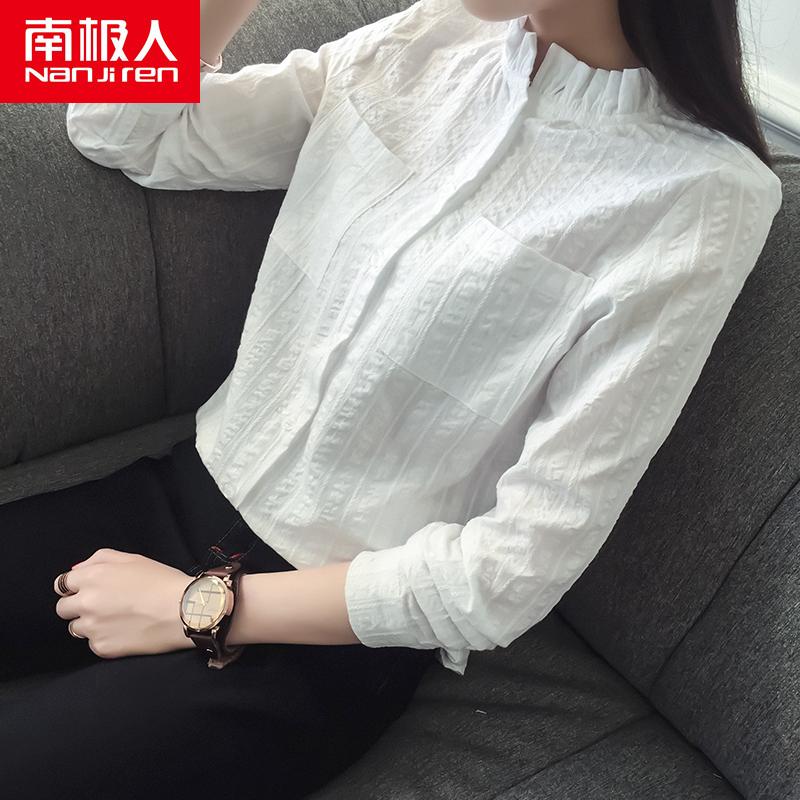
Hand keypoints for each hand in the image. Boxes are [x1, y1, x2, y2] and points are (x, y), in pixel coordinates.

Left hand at [54, 548, 195, 659]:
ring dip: (90, 623)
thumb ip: (99, 559)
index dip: (75, 587)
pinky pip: (93, 643)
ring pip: (76, 628)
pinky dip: (105, 638)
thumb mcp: (133, 558)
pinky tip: (126, 630)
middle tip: (104, 605)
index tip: (90, 590)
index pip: (62, 584)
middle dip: (78, 606)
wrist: (184, 610)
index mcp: (92, 577)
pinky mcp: (102, 647)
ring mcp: (92, 627)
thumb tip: (75, 571)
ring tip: (117, 618)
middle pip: (63, 608)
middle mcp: (86, 602)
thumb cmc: (162, 581)